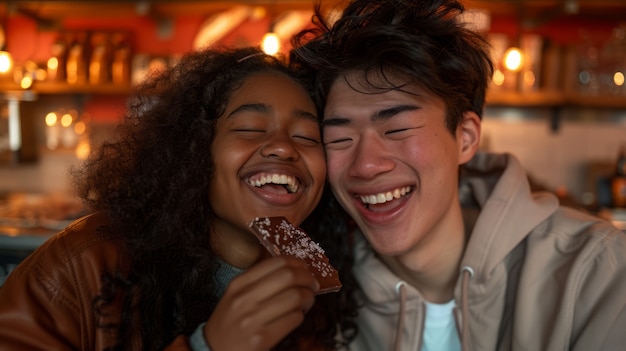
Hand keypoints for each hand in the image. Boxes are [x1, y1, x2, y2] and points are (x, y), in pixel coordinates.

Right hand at [204, 256, 318, 350]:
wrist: (214, 350)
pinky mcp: (261, 339)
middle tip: (312, 284)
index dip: (297, 263)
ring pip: (295, 297)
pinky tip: (296, 316)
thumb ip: (259, 281)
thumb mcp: (236, 295)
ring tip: (306, 302)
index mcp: (239, 284)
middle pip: (288, 276)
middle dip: (307, 279)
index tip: (304, 268)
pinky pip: (294, 319)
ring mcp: (252, 319)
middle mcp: (244, 299)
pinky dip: (300, 316)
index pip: (276, 262)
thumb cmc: (230, 321)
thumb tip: (295, 269)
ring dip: (308, 298)